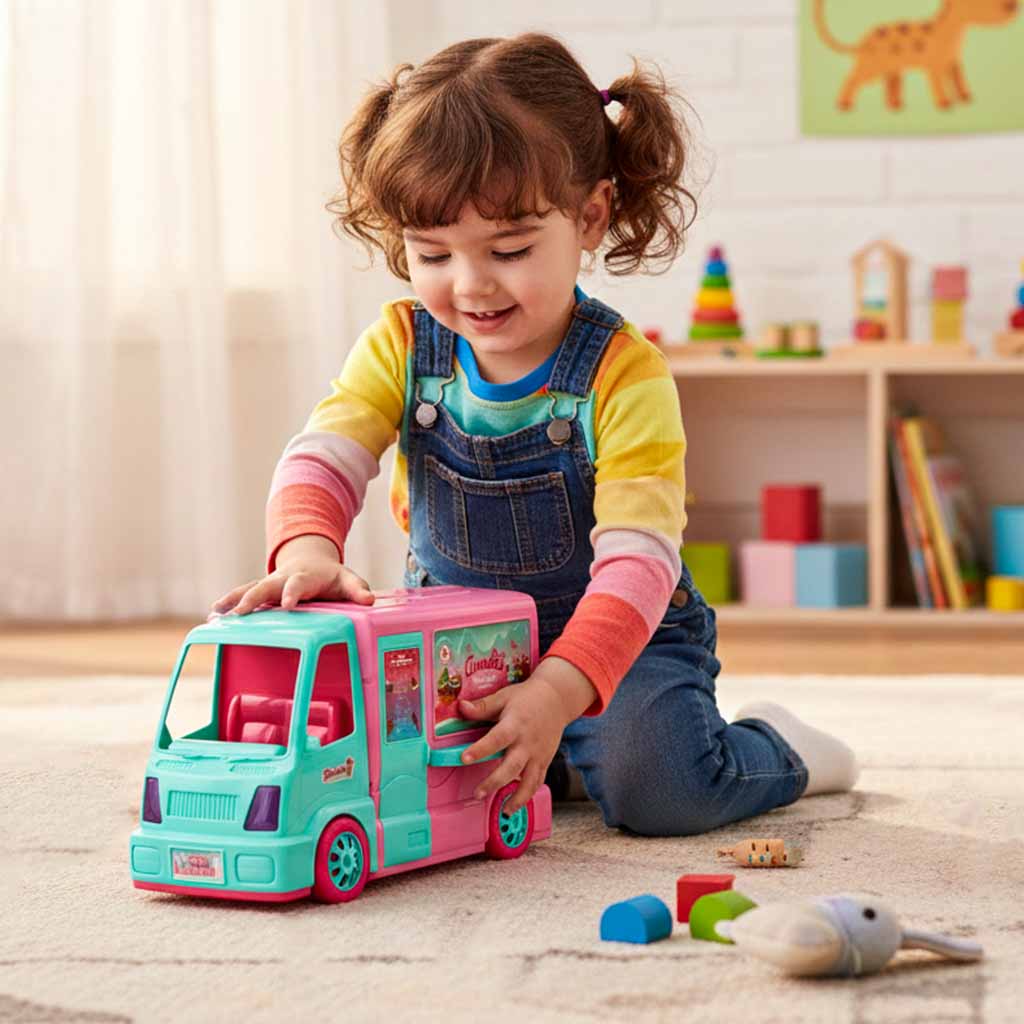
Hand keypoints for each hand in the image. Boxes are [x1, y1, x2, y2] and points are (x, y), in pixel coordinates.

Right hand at [210, 535, 373, 615]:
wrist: (312, 561)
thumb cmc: (331, 577)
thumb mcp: (347, 580)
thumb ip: (357, 590)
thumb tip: (369, 601)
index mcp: (306, 576)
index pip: (299, 583)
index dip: (292, 592)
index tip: (287, 604)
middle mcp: (284, 578)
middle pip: (266, 585)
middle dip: (253, 598)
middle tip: (242, 612)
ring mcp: (270, 583)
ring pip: (250, 589)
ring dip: (234, 600)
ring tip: (218, 613)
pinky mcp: (261, 590)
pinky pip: (242, 594)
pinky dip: (228, 603)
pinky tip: (215, 615)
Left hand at [457, 658, 596, 813]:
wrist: (558, 698)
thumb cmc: (527, 698)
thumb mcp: (504, 697)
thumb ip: (482, 707)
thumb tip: (461, 708)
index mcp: (515, 724)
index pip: (497, 739)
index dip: (481, 749)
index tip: (465, 758)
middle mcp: (527, 742)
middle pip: (512, 766)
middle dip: (495, 782)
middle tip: (477, 793)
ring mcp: (538, 754)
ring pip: (529, 781)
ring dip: (517, 798)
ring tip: (503, 811)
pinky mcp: (545, 761)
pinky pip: (538, 781)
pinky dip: (528, 795)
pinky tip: (516, 805)